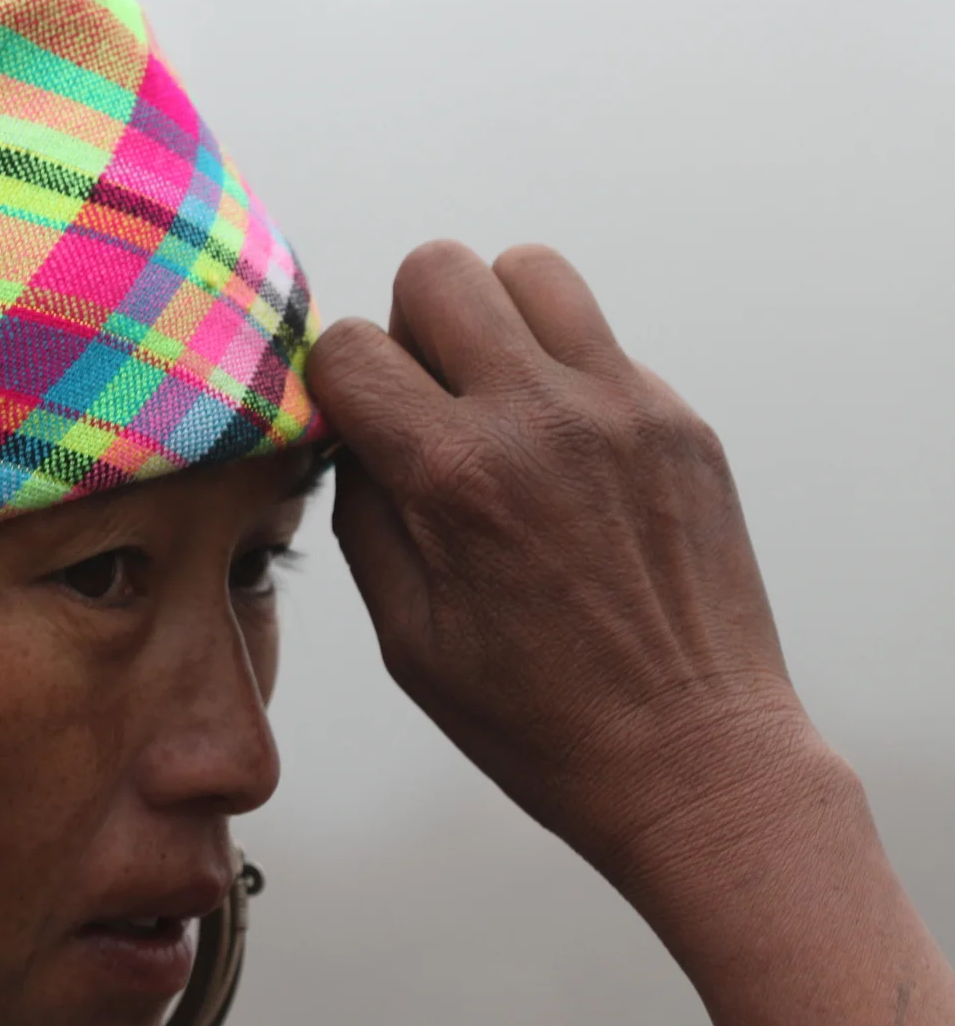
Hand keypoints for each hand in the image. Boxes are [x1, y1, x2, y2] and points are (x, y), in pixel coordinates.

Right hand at [310, 241, 799, 890]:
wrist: (693, 755)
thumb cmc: (536, 718)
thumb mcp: (406, 634)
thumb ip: (363, 513)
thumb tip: (348, 433)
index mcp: (456, 477)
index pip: (348, 347)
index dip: (332, 386)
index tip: (350, 431)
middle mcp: (541, 418)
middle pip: (439, 271)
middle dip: (407, 330)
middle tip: (422, 406)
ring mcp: (625, 407)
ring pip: (528, 270)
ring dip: (490, 321)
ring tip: (491, 403)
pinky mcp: (680, 420)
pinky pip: (596, 341)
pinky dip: (559, 375)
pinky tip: (562, 461)